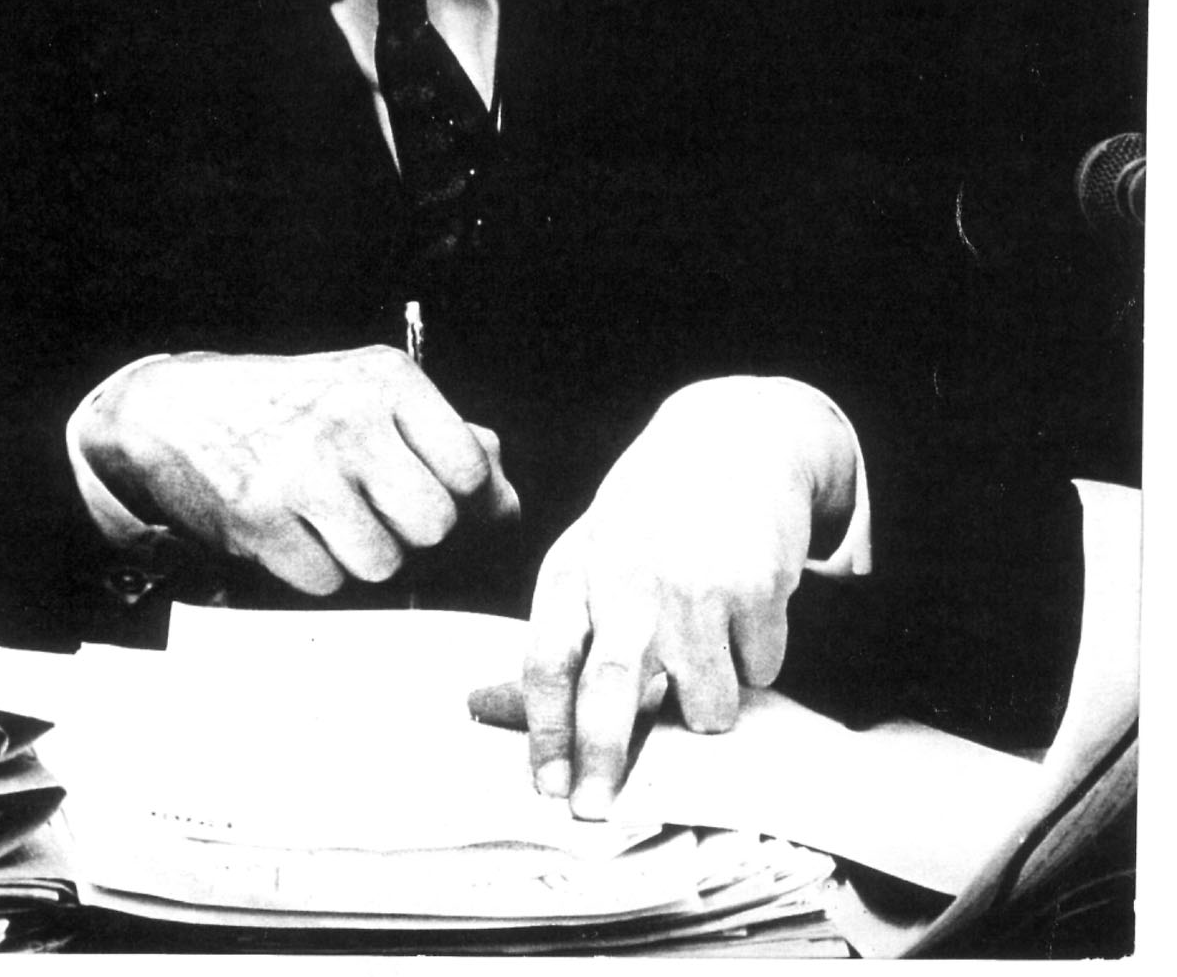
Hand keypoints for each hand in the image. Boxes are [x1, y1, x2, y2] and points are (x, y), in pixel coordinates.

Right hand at [82, 346, 518, 592]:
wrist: (175, 409)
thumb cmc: (293, 405)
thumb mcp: (371, 395)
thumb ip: (448, 440)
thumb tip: (507, 505)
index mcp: (386, 380)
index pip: (469, 467)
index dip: (461, 496)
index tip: (430, 488)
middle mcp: (347, 420)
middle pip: (435, 524)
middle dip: (415, 532)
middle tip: (381, 511)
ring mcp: (300, 472)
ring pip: (384, 563)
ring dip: (366, 556)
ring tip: (336, 521)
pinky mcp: (257, 520)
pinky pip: (326, 583)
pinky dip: (318, 571)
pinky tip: (296, 533)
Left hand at [521, 376, 855, 817]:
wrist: (734, 437)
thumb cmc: (652, 509)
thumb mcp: (591, 549)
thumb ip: (562, 627)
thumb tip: (490, 709)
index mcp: (578, 568)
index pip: (548, 662)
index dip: (545, 733)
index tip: (547, 787)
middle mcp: (629, 578)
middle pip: (610, 695)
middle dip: (603, 765)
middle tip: (594, 813)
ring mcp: (694, 586)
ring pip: (705, 709)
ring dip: (710, 703)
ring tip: (706, 646)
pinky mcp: (755, 589)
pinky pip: (759, 673)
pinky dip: (755, 658)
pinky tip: (742, 606)